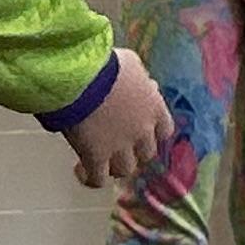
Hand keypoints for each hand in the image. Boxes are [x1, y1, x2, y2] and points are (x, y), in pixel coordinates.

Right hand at [65, 62, 171, 188]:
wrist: (84, 80)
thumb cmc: (106, 66)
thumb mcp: (132, 65)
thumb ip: (140, 79)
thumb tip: (141, 82)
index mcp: (154, 108)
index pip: (164, 130)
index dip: (152, 133)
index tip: (139, 130)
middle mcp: (142, 130)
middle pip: (147, 153)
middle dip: (134, 151)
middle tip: (117, 146)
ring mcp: (120, 147)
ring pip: (125, 169)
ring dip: (114, 166)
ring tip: (100, 160)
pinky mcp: (96, 157)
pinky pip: (97, 179)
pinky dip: (91, 179)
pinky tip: (80, 170)